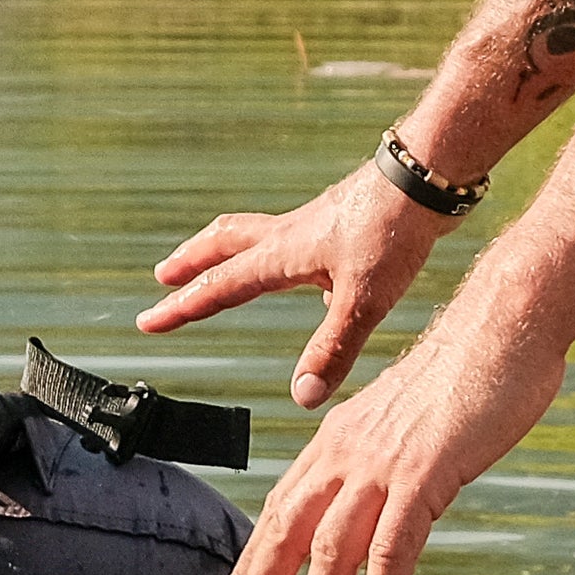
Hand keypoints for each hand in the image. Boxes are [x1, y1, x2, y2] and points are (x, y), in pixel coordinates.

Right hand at [141, 162, 451, 405]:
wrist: (426, 177)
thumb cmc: (395, 233)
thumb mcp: (364, 300)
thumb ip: (332, 349)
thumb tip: (303, 397)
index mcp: (282, 254)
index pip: (220, 286)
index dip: (182, 308)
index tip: (147, 321)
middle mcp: (288, 234)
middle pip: (223, 245)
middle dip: (191, 264)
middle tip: (163, 278)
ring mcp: (313, 223)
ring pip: (251, 233)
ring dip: (223, 248)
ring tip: (212, 259)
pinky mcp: (338, 219)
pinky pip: (288, 234)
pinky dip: (273, 249)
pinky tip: (301, 270)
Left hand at [210, 318, 567, 574]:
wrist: (500, 328)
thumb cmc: (464, 372)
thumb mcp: (403, 419)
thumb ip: (380, 457)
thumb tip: (375, 493)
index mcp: (338, 437)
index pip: (283, 505)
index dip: (257, 555)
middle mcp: (346, 451)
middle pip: (285, 528)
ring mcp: (382, 465)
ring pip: (332, 549)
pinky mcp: (423, 475)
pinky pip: (392, 548)